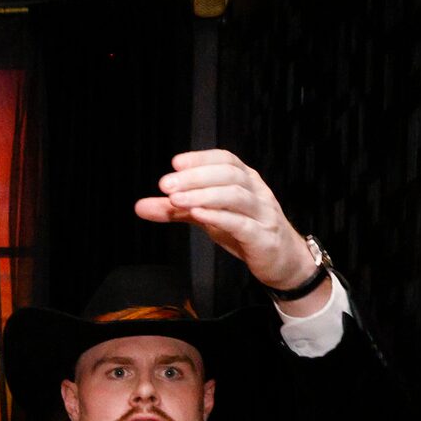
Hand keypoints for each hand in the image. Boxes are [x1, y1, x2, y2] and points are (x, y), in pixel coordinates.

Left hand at [134, 150, 318, 292]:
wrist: (282, 261)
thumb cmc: (245, 231)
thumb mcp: (207, 216)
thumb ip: (176, 210)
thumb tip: (139, 206)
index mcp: (245, 180)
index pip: (225, 160)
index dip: (201, 159)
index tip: (175, 163)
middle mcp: (256, 191)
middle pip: (228, 175)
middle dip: (195, 177)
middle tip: (165, 184)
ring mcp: (262, 213)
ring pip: (236, 196)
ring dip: (204, 195)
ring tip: (176, 200)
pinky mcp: (262, 237)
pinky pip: (242, 223)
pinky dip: (220, 217)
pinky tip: (199, 215)